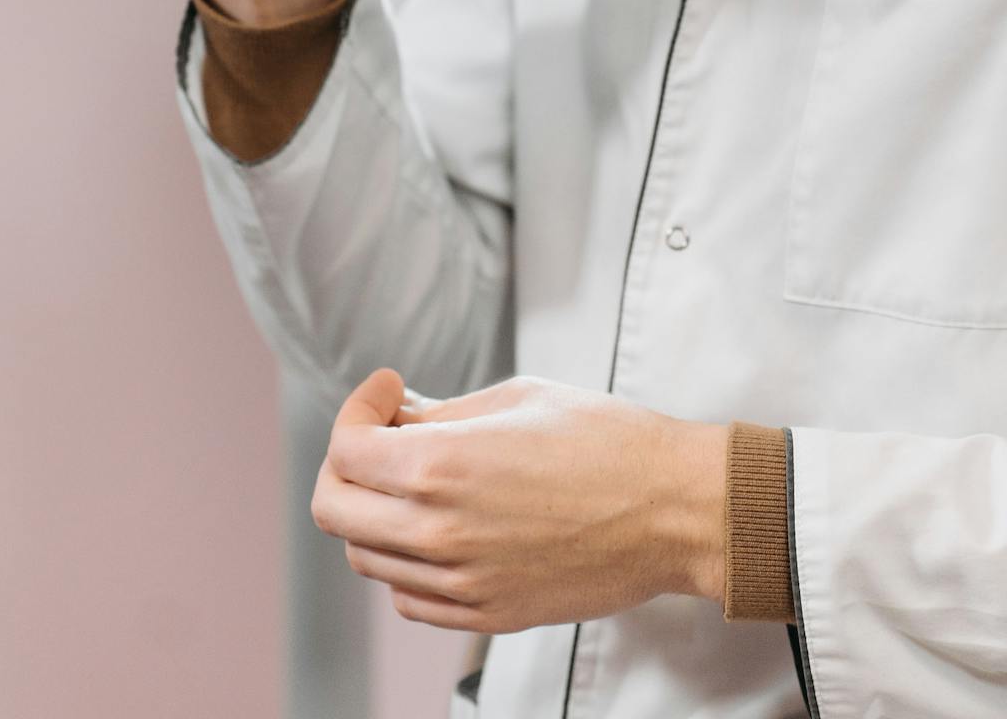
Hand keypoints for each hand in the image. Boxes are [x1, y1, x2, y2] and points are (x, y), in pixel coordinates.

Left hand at [310, 369, 727, 631]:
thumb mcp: (519, 398)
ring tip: (417, 478)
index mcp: (442, 466)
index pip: (344, 449)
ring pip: (366, 556)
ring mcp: (460, 582)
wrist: (672, 509)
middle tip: (380, 434)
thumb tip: (399, 417)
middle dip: (346, 463)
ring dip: (375, 511)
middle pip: (334, 509)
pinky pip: (408, 597)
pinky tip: (441, 525)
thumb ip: (443, 412)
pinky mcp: (485, 615)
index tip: (387, 392)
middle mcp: (439, 531)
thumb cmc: (609, 442)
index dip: (357, 409)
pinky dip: (406, 562)